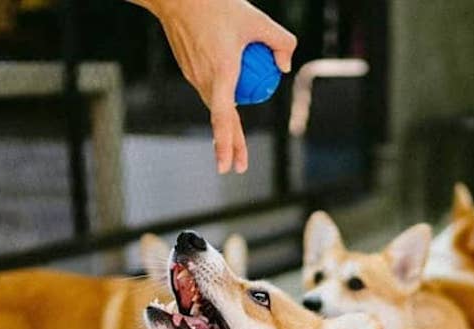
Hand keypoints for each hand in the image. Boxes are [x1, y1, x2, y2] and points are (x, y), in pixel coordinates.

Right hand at [144, 0, 295, 173]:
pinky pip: (209, 87)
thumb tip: (285, 68)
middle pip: (219, 119)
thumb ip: (280, 42)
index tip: (226, 165)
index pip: (223, 116)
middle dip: (228, 145)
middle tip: (236, 167)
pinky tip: (232, 86)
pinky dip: (222, 94)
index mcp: (221, 71)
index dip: (226, 142)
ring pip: (215, 102)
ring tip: (237, 143)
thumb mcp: (257, 19)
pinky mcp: (189, 69)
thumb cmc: (218, 4)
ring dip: (227, 121)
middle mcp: (204, 79)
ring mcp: (193, 75)